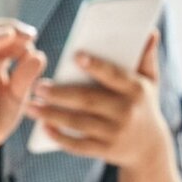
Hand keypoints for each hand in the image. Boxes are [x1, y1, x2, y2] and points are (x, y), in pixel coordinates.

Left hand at [28, 30, 171, 168]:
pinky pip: (79, 145)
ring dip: (52, 115)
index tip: (75, 56)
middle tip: (37, 86)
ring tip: (30, 106)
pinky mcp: (105, 150)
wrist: (149, 148)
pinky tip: (43, 128)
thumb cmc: (142, 104)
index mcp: (135, 89)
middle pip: (88, 100)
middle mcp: (126, 111)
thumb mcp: (149, 81)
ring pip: (79, 123)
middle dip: (61, 94)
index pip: (113, 75)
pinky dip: (60, 138)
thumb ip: (146, 56)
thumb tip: (151, 31)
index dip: (96, 66)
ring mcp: (115, 133)